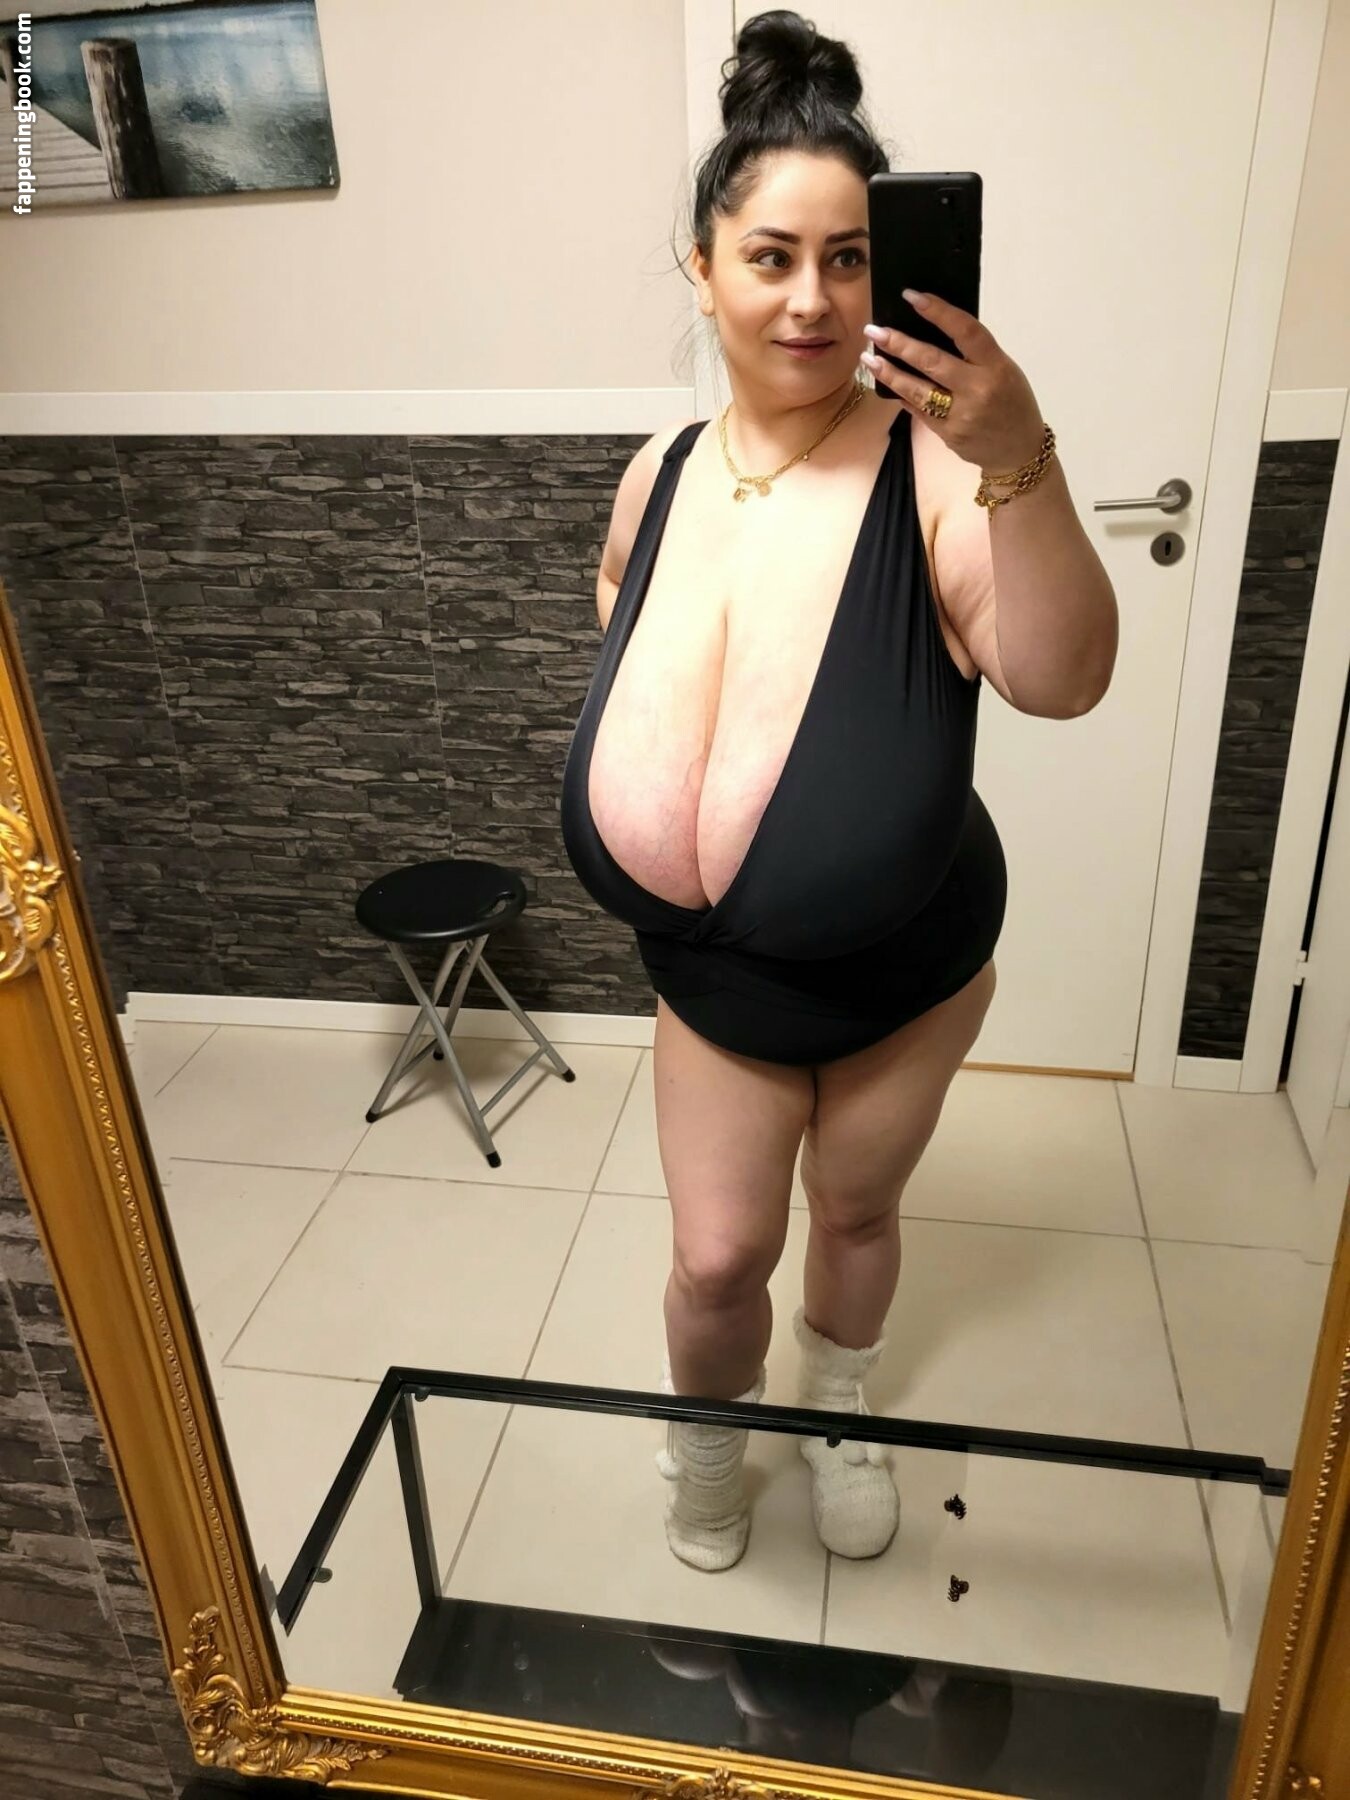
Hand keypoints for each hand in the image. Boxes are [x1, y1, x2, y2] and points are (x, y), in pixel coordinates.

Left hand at [859, 291, 1044, 474]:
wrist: (1018, 451)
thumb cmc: (1013, 403)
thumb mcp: (1005, 371)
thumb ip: (976, 355)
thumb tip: (936, 331)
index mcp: (996, 366)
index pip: (965, 331)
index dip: (937, 311)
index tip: (911, 296)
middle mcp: (977, 389)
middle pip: (932, 361)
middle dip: (899, 344)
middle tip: (873, 330)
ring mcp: (960, 415)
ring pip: (917, 390)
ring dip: (889, 372)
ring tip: (868, 358)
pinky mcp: (947, 434)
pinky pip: (918, 410)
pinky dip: (901, 394)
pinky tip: (886, 381)